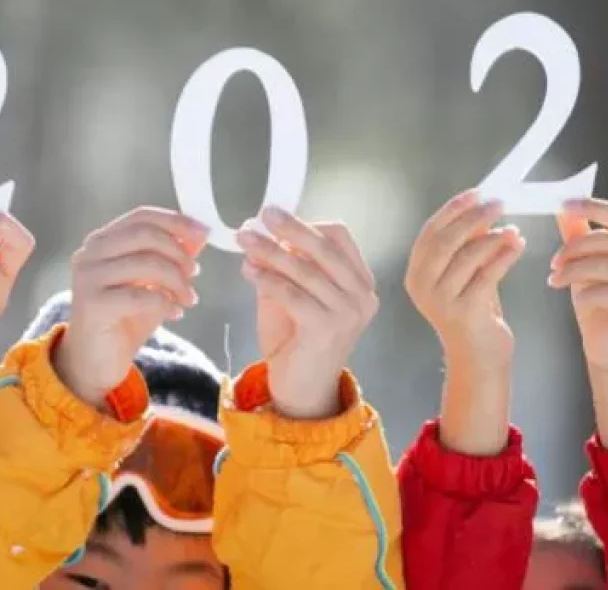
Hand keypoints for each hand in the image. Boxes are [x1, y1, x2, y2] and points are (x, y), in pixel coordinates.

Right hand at [53, 207, 208, 409]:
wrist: (96, 360)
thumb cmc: (125, 316)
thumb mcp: (156, 281)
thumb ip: (174, 255)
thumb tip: (199, 233)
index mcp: (103, 240)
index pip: (142, 216)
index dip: (176, 221)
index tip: (205, 232)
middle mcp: (90, 253)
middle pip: (145, 234)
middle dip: (178, 251)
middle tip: (196, 272)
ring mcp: (88, 277)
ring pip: (146, 263)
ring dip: (177, 280)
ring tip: (189, 298)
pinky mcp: (92, 305)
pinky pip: (140, 295)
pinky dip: (165, 302)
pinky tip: (174, 314)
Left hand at [237, 208, 377, 419]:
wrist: (301, 392)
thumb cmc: (296, 339)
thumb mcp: (289, 293)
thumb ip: (281, 265)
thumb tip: (259, 233)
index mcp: (360, 281)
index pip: (339, 237)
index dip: (307, 224)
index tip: (274, 217)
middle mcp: (363, 295)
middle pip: (326, 248)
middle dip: (291, 228)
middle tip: (263, 214)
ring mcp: (349, 313)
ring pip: (306, 270)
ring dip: (271, 251)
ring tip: (245, 240)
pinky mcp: (329, 329)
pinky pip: (294, 294)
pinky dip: (269, 278)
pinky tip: (249, 271)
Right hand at [404, 190, 524, 367]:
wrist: (479, 359)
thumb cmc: (474, 312)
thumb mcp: (465, 274)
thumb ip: (467, 245)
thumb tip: (483, 208)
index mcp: (416, 273)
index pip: (431, 231)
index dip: (454, 209)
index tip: (477, 193)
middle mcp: (421, 286)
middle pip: (446, 240)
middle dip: (474, 217)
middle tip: (499, 204)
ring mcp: (440, 301)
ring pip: (467, 256)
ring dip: (493, 237)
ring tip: (512, 228)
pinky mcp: (463, 312)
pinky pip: (487, 275)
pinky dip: (504, 256)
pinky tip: (518, 245)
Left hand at [552, 199, 607, 371]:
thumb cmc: (597, 299)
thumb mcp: (583, 262)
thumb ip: (576, 234)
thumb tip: (562, 208)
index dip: (594, 207)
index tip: (565, 205)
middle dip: (574, 248)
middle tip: (553, 261)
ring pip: (607, 266)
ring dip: (574, 271)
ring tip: (555, 279)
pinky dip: (588, 294)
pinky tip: (576, 299)